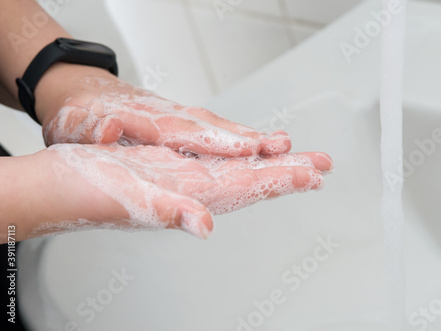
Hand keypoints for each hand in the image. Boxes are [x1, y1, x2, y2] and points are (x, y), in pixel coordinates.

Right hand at [31, 144, 331, 239]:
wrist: (63, 188)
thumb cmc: (89, 194)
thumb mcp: (131, 201)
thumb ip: (170, 213)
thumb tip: (204, 226)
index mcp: (192, 196)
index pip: (250, 188)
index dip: (282, 181)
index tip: (312, 175)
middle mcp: (196, 191)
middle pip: (254, 181)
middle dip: (289, 173)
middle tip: (322, 164)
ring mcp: (186, 180)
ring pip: (239, 172)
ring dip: (270, 165)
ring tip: (299, 158)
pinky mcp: (174, 168)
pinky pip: (216, 164)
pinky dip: (240, 158)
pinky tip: (252, 157)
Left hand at [38, 65, 290, 156]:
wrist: (78, 90)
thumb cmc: (79, 111)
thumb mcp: (75, 122)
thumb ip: (92, 127)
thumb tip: (110, 129)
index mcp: (145, 119)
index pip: (188, 132)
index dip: (219, 141)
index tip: (249, 149)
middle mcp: (169, 116)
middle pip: (216, 128)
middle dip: (252, 139)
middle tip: (286, 147)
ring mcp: (178, 118)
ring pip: (221, 127)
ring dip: (252, 138)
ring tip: (285, 147)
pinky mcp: (181, 123)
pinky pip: (216, 131)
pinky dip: (238, 138)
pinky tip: (256, 146)